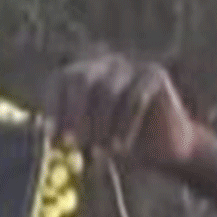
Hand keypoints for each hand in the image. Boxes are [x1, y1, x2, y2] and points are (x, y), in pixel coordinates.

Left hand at [44, 52, 200, 171]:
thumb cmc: (122, 143)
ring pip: (108, 91)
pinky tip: (121, 147)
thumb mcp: (91, 141)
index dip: (54, 109)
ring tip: (102, 152)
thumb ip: (72, 136)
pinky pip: (136, 97)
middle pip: (82, 79)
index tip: (53, 138)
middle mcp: (105, 63)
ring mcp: (131, 65)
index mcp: (84, 73)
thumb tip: (50, 140)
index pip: (61, 81)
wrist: (167, 149)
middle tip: (73, 145)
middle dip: (75, 115)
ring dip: (101, 125)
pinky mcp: (155, 73)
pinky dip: (125, 125)